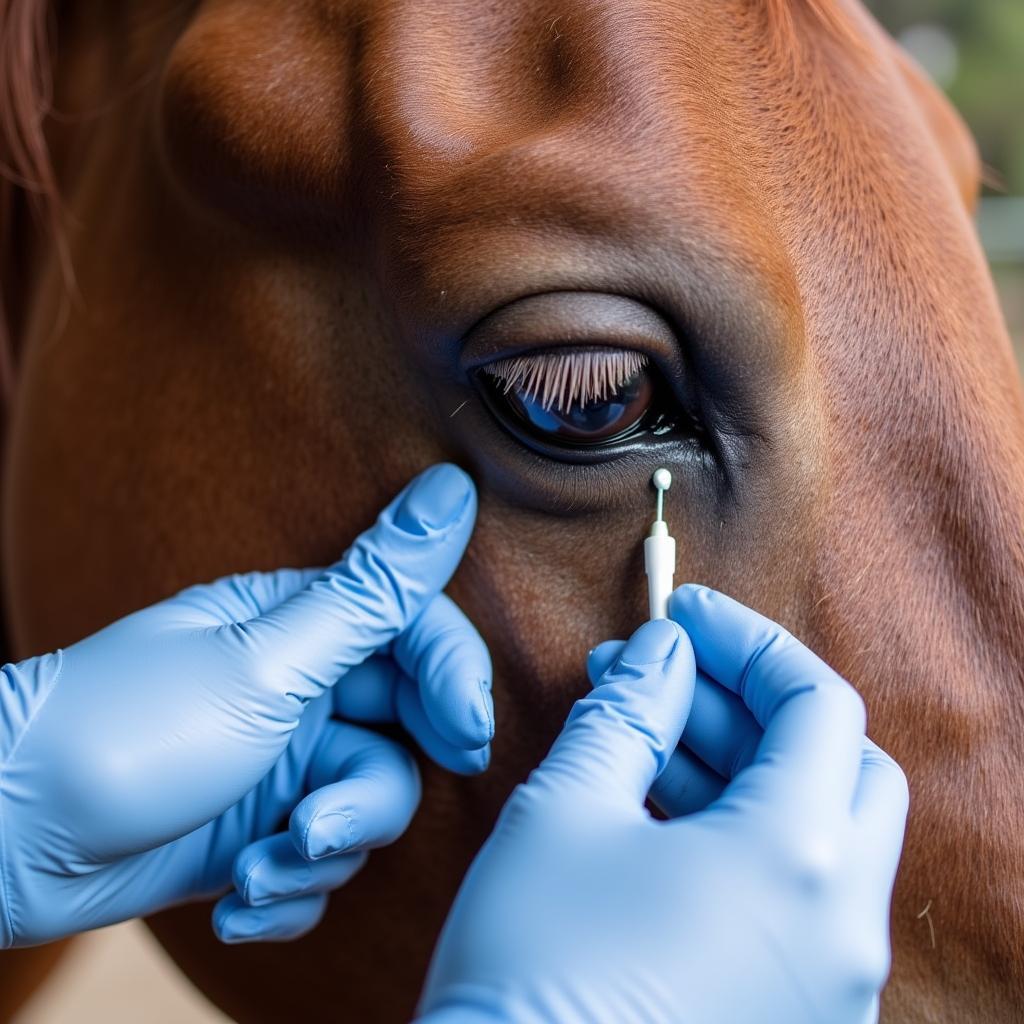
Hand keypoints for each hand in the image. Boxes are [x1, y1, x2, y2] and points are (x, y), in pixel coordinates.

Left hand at [0, 464, 491, 947]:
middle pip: (400, 737)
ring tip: (254, 868)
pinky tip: (238, 902)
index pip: (416, 635)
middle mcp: (301, 691)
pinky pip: (317, 866)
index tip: (465, 736)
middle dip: (367, 797)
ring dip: (316, 854)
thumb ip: (373, 590)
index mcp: (302, 627)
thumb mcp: (263, 659)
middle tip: (319, 826)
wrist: (6, 838)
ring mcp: (281, 765)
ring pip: (363, 810)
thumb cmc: (123, 728)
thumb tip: (452, 489)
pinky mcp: (259, 831)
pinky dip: (287, 893)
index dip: (452, 680)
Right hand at [418, 586, 907, 1023]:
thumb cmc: (532, 968)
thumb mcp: (567, 809)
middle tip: (668, 674)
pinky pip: (792, 900)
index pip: (816, 704)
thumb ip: (628, 711)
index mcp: (797, 860)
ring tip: (640, 730)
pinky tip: (656, 809)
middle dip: (753, 705)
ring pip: (816, 836)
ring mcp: (826, 986)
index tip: (684, 614)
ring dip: (738, 767)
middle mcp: (840, 928)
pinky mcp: (791, 1018)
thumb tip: (662, 654)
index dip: (748, 642)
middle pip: (840, 766)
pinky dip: (740, 837)